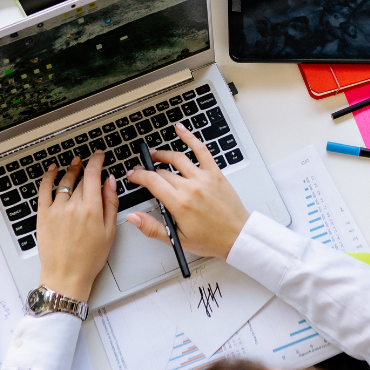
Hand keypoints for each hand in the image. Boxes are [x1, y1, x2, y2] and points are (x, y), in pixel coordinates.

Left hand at [35, 153, 118, 302]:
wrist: (66, 277)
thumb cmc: (89, 259)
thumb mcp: (109, 232)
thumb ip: (111, 204)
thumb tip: (111, 182)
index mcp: (91, 210)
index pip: (94, 175)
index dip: (97, 161)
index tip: (99, 155)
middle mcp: (73, 206)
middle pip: (81, 180)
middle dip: (87, 170)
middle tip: (90, 165)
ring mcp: (56, 210)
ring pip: (64, 182)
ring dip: (71, 171)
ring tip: (75, 164)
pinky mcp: (43, 215)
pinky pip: (44, 190)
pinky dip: (48, 177)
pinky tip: (52, 170)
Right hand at [125, 123, 249, 258]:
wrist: (237, 235)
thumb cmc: (210, 239)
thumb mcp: (177, 239)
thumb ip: (152, 227)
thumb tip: (133, 217)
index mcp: (179, 204)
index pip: (152, 181)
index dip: (138, 176)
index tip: (132, 175)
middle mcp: (190, 187)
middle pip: (163, 172)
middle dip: (148, 169)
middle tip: (142, 170)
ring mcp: (203, 177)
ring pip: (177, 158)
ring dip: (163, 154)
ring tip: (154, 154)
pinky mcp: (215, 173)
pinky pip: (201, 150)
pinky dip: (190, 138)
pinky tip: (180, 129)